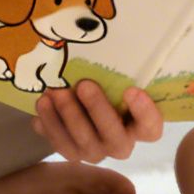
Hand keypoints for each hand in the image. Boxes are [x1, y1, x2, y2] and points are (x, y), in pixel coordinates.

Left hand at [33, 81, 164, 162]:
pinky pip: (60, 144)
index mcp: (141, 127)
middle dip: (97, 110)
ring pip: (84, 144)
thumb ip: (119, 72)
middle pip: (115, 138)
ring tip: (54, 92)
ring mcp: (96, 152)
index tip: (132, 89)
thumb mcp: (118, 80)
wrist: (82, 105)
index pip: (151, 128)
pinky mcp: (73, 153)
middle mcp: (121, 145)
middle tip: (84, 85)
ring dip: (67, 117)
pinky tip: (42, 106)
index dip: (144, 112)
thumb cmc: (109, 88)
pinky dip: (50, 125)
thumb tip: (104, 39)